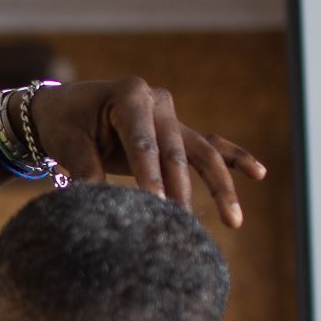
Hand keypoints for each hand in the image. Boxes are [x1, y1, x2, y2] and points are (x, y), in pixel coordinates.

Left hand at [29, 78, 265, 225]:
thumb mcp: (68, 145)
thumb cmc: (62, 124)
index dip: (149, 176)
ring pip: (202, 152)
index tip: (155, 207)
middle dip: (181, 191)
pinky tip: (259, 173)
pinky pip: (210, 145)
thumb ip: (87, 174)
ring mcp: (171, 115)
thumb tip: (99, 208)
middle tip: (183, 225)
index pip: (143, 143)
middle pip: (176, 152)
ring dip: (220, 186)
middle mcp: (157, 101)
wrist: (61, 109)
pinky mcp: (176, 130)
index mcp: (129, 95)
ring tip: (234, 219)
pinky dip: (234, 158)